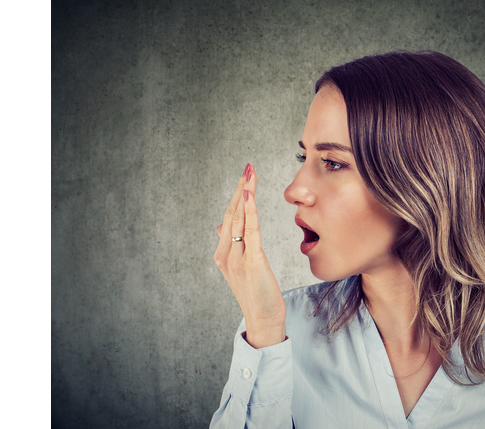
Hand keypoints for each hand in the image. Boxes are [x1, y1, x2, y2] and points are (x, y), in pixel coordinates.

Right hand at [214, 163, 285, 347]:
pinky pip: (250, 231)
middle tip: (248, 166)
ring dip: (245, 193)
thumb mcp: (242, 267)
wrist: (264, 320)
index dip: (238, 195)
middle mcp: (225, 253)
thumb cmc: (258, 293)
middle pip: (232, 213)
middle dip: (241, 187)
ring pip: (239, 218)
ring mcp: (236, 258)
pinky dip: (249, 211)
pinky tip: (250, 194)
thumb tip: (221, 224)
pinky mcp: (251, 262)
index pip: (229, 217)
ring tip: (250, 173)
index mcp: (222, 253)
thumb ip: (232, 245)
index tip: (245, 176)